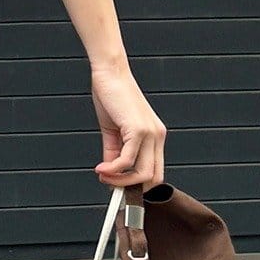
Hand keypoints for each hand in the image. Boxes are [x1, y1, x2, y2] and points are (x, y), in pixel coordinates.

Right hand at [89, 57, 165, 189]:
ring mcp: (151, 133)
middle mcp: (157, 136)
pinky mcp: (139, 129)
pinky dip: (113, 169)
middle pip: (153, 178)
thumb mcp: (113, 130)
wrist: (110, 73)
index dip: (136, 183)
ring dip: (120, 180)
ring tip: (102, 175)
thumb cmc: (112, 96)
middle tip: (108, 182)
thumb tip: (110, 171)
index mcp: (155, 136)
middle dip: (129, 186)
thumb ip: (113, 152)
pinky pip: (128, 160)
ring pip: (143, 173)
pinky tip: (101, 167)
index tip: (116, 185)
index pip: (155, 171)